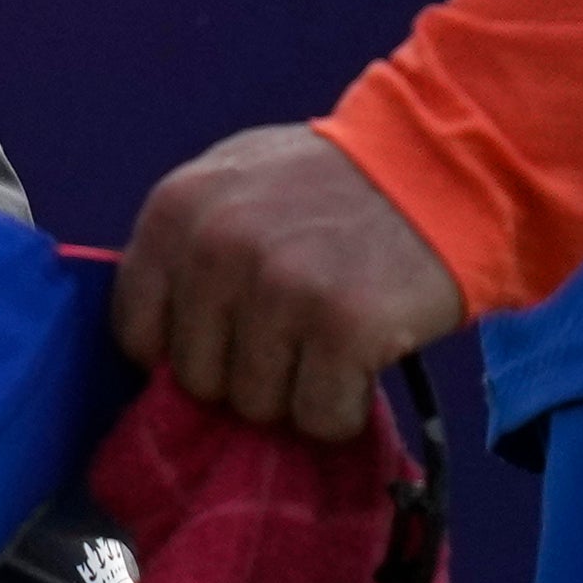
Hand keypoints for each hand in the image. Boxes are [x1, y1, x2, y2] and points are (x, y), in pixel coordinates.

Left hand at [117, 124, 467, 441]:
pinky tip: (365, 355)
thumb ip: (188, 246)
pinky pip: (320, 419)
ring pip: (257, 406)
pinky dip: (346, 406)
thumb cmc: (337, 181)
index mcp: (176, 210)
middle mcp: (217, 248)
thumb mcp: (238, 180)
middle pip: (197, 381)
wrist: (446, 164)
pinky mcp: (342, 328)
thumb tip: (152, 342)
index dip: (184, 348)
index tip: (229, 334)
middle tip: (298, 325)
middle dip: (246, 370)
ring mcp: (280, 289)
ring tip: (333, 331)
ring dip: (299, 389)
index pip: (136, 332)